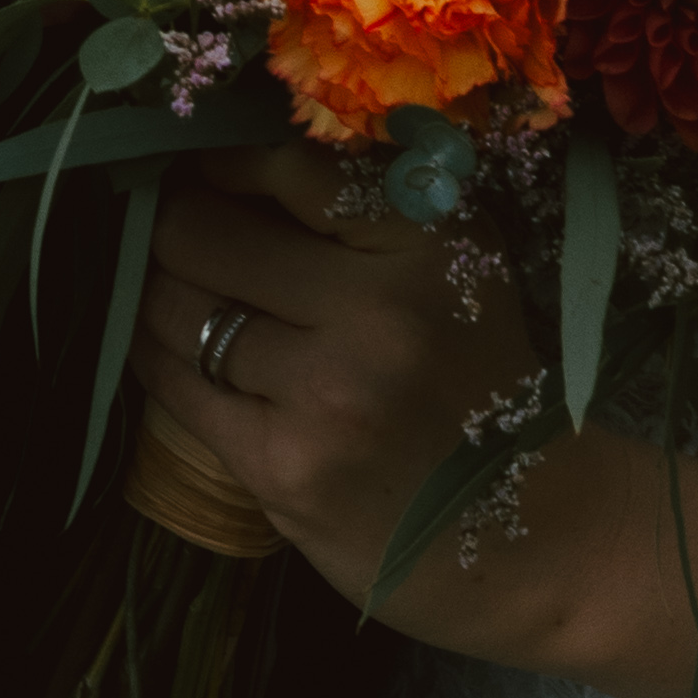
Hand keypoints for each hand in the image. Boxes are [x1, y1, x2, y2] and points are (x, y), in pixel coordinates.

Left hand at [131, 140, 629, 665]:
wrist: (540, 536)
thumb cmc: (482, 382)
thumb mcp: (453, 265)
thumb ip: (359, 209)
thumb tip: (222, 161)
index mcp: (427, 237)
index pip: (282, 163)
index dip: (221, 161)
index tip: (204, 170)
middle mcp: (378, 310)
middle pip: (205, 232)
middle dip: (171, 223)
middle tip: (167, 226)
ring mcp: (328, 396)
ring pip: (179, 310)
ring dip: (156, 292)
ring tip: (162, 285)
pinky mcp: (288, 471)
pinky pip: (180, 390)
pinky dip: (157, 359)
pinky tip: (164, 347)